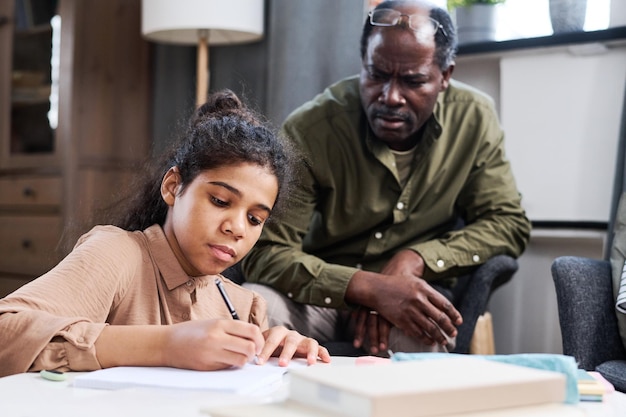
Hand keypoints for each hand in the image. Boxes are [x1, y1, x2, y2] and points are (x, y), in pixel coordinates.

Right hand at [162, 319, 264, 369]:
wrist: (168, 343)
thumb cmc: (192, 332)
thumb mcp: (213, 323)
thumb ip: (232, 328)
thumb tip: (253, 337)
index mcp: (220, 324)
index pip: (251, 331)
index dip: (259, 339)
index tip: (258, 343)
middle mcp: (217, 338)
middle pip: (249, 347)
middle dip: (254, 351)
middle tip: (251, 352)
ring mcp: (211, 353)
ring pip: (241, 360)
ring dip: (243, 360)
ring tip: (238, 356)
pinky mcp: (207, 366)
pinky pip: (228, 367)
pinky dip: (231, 365)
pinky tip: (225, 360)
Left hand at [258, 326, 330, 365]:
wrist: (278, 341)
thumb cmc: (270, 346)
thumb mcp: (262, 347)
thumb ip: (258, 351)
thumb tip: (247, 360)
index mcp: (277, 332)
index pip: (271, 340)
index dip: (265, 350)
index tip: (260, 361)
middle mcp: (291, 334)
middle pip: (291, 341)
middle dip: (287, 353)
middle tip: (283, 364)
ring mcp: (302, 340)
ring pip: (309, 342)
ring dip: (310, 352)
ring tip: (310, 362)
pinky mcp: (311, 346)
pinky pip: (319, 347)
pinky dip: (323, 353)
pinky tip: (326, 360)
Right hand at [346, 250, 461, 347]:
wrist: (376, 288)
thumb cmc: (397, 284)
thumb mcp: (415, 282)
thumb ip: (428, 292)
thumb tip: (443, 305)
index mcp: (424, 289)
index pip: (445, 304)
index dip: (454, 315)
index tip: (459, 322)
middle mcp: (419, 300)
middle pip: (440, 318)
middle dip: (449, 328)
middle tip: (454, 333)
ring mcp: (410, 311)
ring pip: (430, 328)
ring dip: (439, 336)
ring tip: (444, 341)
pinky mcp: (402, 320)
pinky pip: (417, 333)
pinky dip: (425, 339)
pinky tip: (430, 341)